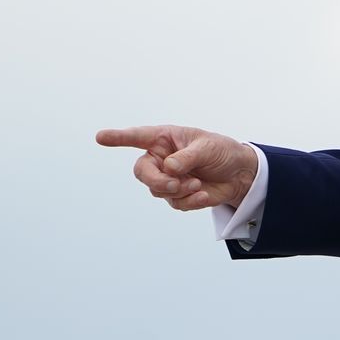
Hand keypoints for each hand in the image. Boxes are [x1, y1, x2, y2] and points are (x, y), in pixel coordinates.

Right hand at [95, 124, 258, 210]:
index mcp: (164, 139)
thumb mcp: (207, 147)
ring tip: (197, 183)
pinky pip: (174, 203)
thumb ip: (186, 157)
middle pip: (142, 172)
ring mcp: (167, 178)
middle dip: (156, 180)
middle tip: (174, 184)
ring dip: (178, 190)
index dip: (118, 138)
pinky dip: (189, 200)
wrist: (239, 174)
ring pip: (157, 190)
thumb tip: (168, 168)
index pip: (137, 137)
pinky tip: (203, 194)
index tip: (100, 137)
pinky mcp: (177, 195)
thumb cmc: (221, 151)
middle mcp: (161, 158)